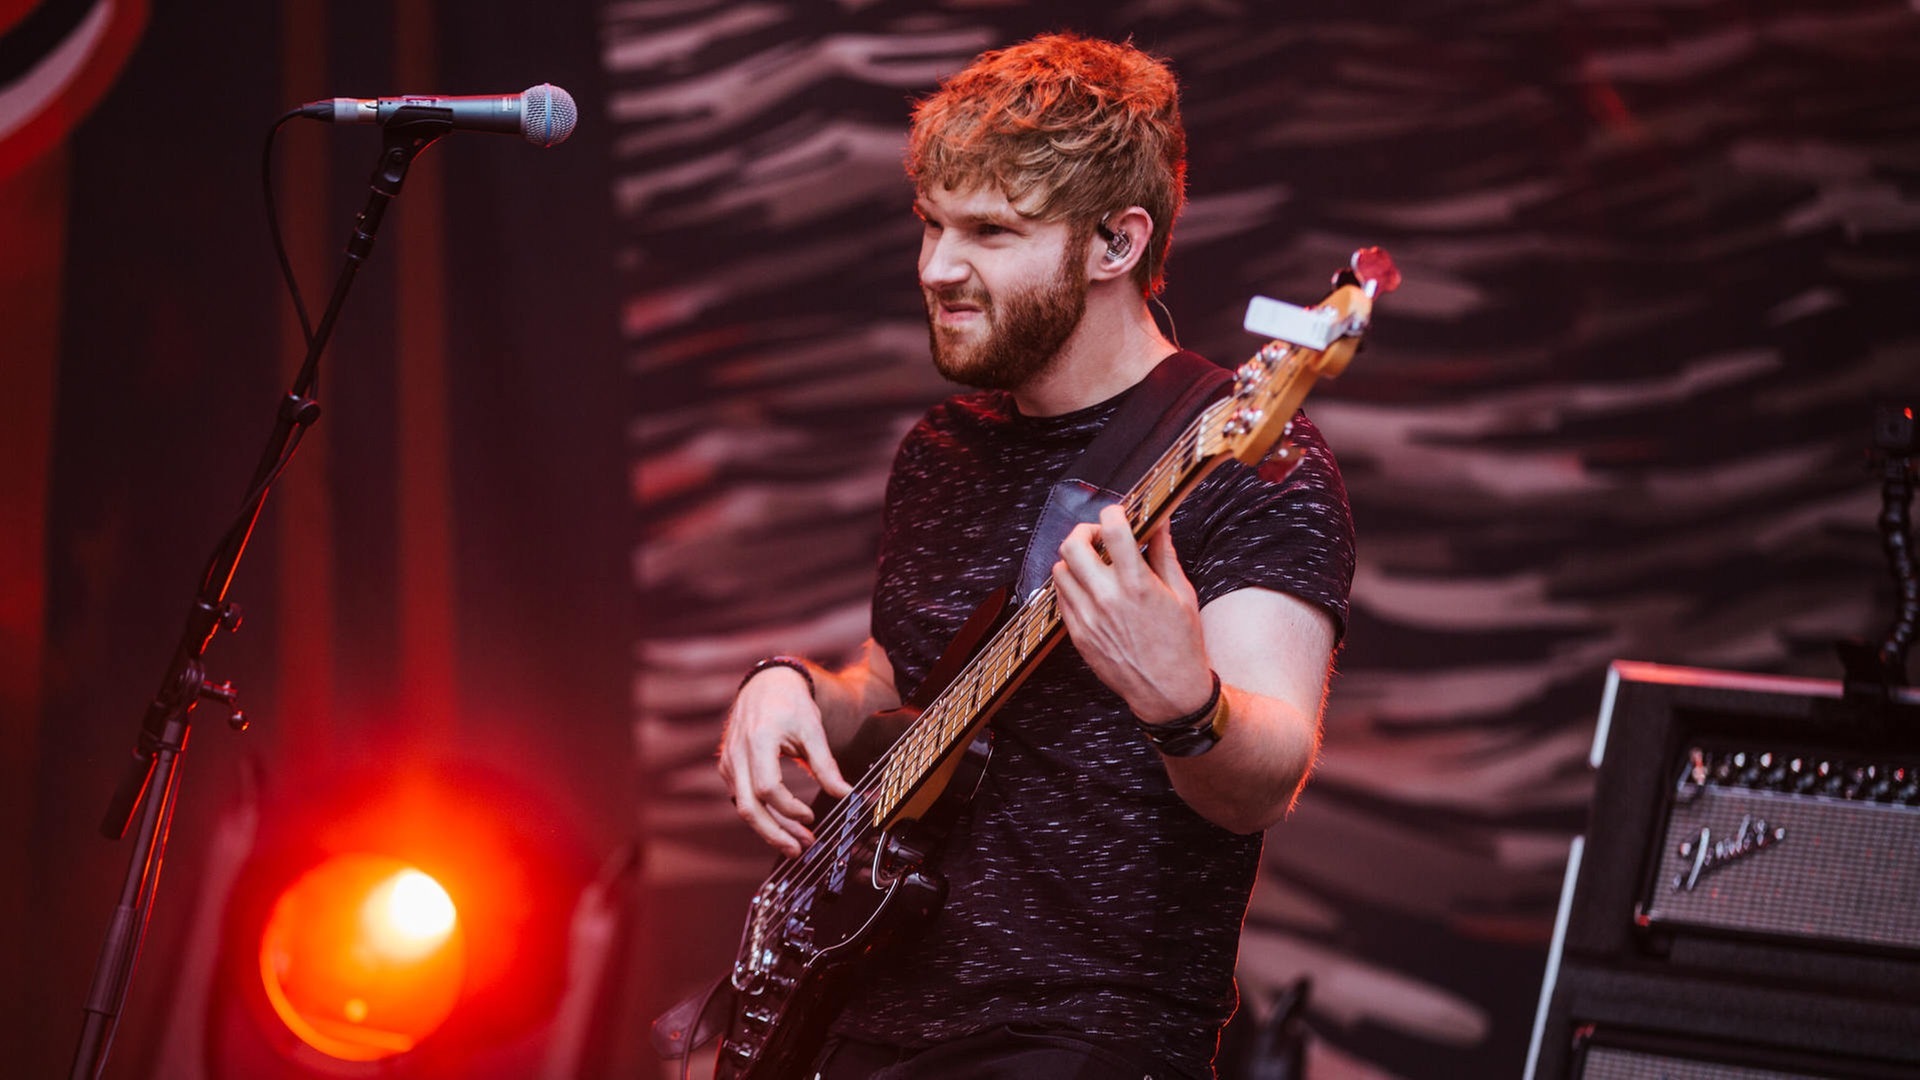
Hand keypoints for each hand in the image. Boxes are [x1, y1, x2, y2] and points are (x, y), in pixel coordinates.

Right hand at [718, 667, 853, 856]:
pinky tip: (782, 825)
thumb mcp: (812, 729)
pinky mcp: (729, 768)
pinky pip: (742, 799)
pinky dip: (763, 815)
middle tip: (800, 849)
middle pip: (749, 807)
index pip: (768, 787)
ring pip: (744, 807)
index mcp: (758, 741)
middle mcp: (737, 754)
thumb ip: (825, 764)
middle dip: (775, 833)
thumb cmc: (789, 702)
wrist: (765, 683)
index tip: (812, 817)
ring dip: (770, 829)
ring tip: (796, 843)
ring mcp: (729, 762)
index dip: (790, 808)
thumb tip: (846, 794)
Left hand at [1052, 504, 1213, 721]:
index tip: (1118, 514)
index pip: (1112, 531)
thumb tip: (1158, 523)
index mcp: (1137, 585)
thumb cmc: (1181, 644)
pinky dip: (1071, 586)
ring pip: (1060, 571)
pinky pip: (1060, 598)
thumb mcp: (1182, 594)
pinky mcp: (1078, 635)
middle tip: (1098, 537)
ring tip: (1093, 564)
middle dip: (1084, 532)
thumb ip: (1164, 554)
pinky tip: (1088, 589)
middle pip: (1072, 546)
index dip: (1113, 513)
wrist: (1167, 691)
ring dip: (1074, 560)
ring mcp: (1088, 618)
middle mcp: (1107, 599)